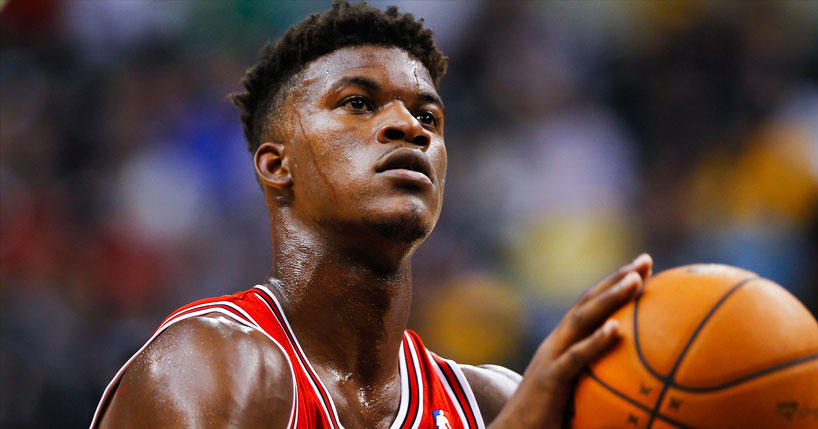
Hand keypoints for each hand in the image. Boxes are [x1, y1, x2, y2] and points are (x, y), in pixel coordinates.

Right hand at [489, 254, 652, 427]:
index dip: (615, 284)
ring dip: (609, 297)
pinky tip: (616, 329)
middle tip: (645, 260)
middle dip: (617, 278)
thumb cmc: (548, 420)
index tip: (643, 268)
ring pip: (581, 320)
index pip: (591, 306)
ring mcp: (551, 358)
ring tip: (636, 281)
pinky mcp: (550, 379)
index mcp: (563, 344)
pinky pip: (575, 357)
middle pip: (587, 302)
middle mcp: (556, 343)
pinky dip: (595, 341)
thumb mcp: (578, 393)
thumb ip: (602, 379)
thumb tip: (646, 384)